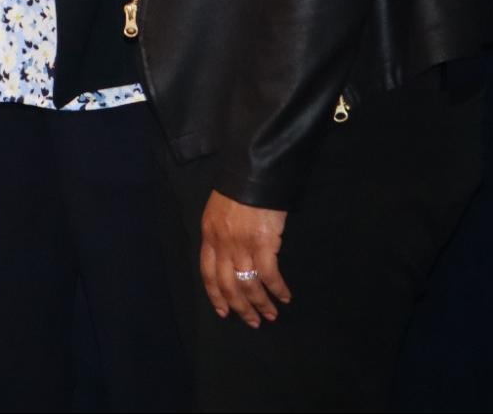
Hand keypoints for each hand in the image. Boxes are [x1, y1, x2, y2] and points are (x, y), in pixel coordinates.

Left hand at [199, 190, 291, 327]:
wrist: (253, 170)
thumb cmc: (238, 187)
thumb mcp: (218, 210)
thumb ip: (220, 233)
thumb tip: (229, 256)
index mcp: (209, 235)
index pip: (208, 274)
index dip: (216, 296)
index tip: (224, 312)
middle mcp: (223, 244)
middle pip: (228, 285)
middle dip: (240, 307)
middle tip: (252, 322)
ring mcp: (242, 245)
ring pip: (248, 284)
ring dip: (260, 304)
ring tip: (270, 315)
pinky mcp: (263, 243)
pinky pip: (269, 275)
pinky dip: (277, 289)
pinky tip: (284, 297)